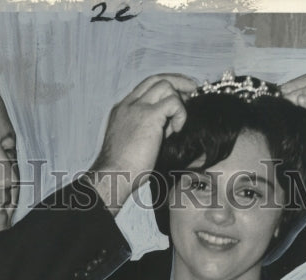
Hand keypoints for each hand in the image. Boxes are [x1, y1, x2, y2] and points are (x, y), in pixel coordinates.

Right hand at [90, 73, 196, 212]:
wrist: (113, 175)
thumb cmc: (123, 169)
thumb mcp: (132, 142)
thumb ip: (146, 129)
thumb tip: (168, 127)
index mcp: (123, 110)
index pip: (146, 87)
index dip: (165, 86)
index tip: (178, 95)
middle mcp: (129, 104)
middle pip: (157, 79)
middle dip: (178, 82)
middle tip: (192, 92)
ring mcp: (138, 108)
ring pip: (165, 86)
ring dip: (178, 102)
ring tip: (177, 124)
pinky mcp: (149, 116)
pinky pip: (173, 102)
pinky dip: (180, 113)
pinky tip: (176, 130)